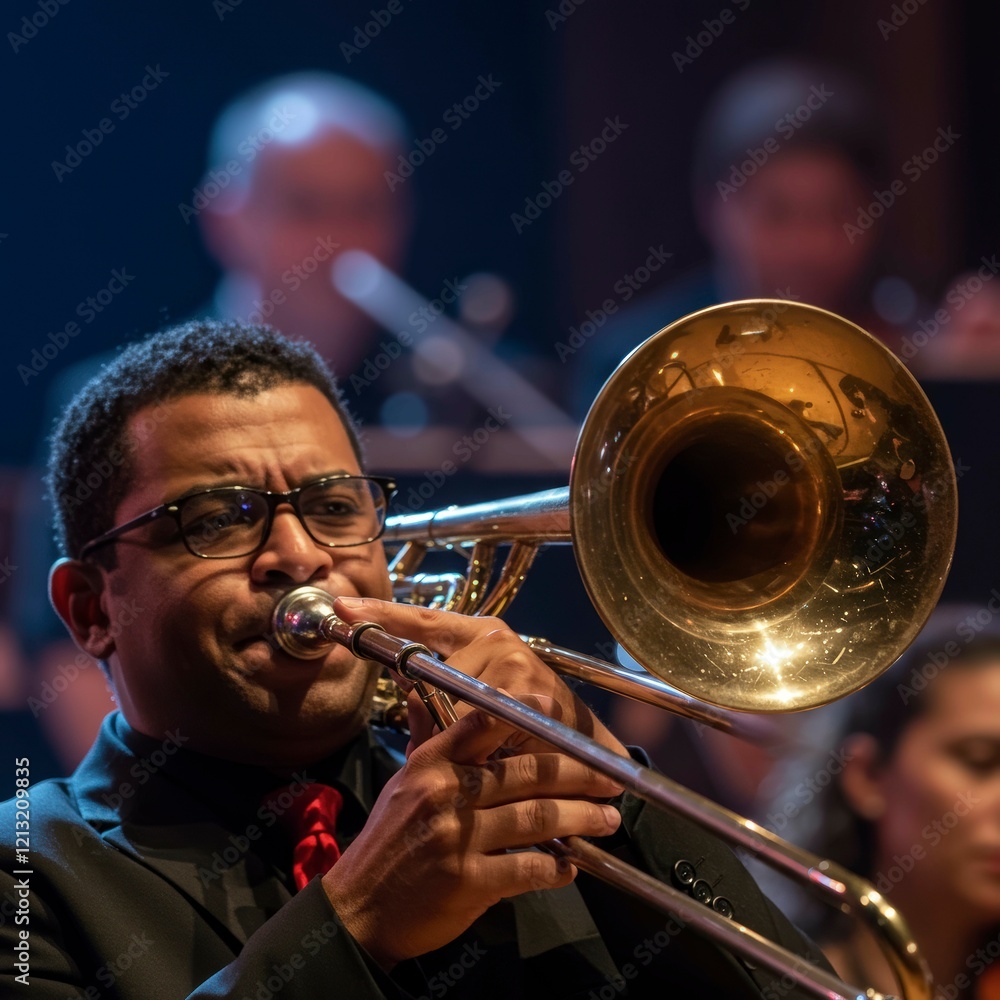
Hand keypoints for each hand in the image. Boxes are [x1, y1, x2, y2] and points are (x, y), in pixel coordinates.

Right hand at [322, 708, 622, 968]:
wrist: (356, 908)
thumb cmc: (386, 844)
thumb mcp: (405, 786)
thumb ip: (440, 755)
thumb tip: (460, 720)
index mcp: (430, 766)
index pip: (479, 726)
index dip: (521, 712)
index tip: (554, 707)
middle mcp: (445, 795)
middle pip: (525, 774)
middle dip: (577, 775)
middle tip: (609, 779)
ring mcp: (458, 838)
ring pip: (536, 818)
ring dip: (580, 818)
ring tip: (605, 819)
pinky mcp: (468, 881)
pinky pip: (527, 868)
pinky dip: (555, 868)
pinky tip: (570, 867)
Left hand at [333, 597, 629, 759]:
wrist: (588, 749)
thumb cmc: (527, 727)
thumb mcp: (471, 707)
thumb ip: (430, 702)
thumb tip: (405, 696)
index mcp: (479, 633)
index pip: (422, 621)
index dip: (380, 614)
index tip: (341, 606)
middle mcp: (497, 639)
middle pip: (431, 679)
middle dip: (435, 719)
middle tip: (462, 740)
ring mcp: (517, 664)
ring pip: (454, 708)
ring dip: (461, 739)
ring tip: (490, 749)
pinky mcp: (534, 696)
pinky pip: (482, 727)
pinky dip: (482, 748)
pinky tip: (499, 754)